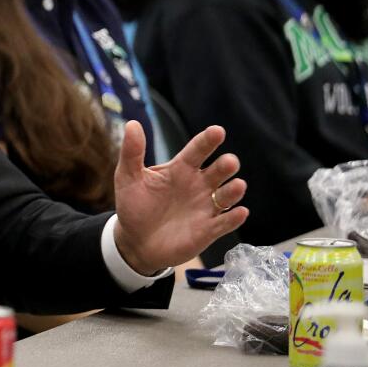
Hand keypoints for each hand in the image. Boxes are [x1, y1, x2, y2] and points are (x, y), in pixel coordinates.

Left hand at [112, 120, 247, 274]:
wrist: (135, 242)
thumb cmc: (134, 205)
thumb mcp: (128, 177)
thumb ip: (132, 153)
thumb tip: (132, 124)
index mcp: (181, 168)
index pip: (197, 150)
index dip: (208, 141)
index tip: (217, 131)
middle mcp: (198, 184)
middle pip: (219, 171)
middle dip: (227, 165)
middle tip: (229, 163)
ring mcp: (206, 207)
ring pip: (227, 195)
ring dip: (234, 190)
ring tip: (236, 186)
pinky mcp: (209, 229)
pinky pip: (226, 222)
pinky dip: (234, 218)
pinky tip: (239, 212)